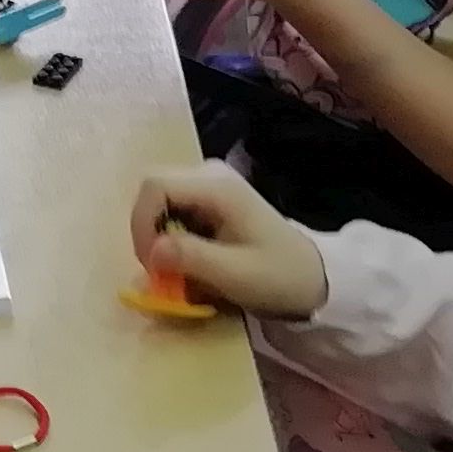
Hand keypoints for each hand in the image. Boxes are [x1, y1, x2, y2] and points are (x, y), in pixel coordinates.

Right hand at [125, 160, 327, 319]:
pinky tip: (188, 259)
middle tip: (159, 269)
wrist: (311, 277)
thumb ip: (191, 258)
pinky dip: (170, 236)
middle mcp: (209, 174)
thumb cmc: (277, 276)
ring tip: (175, 268)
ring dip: (158, 236)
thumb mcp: (234, 274)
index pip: (154, 185)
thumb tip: (151, 251)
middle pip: (152, 189)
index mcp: (217, 186)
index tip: (151, 264)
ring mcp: (209, 183)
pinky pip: (171, 209)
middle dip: (147, 231)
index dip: (141, 224)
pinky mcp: (208, 198)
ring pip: (158, 200)